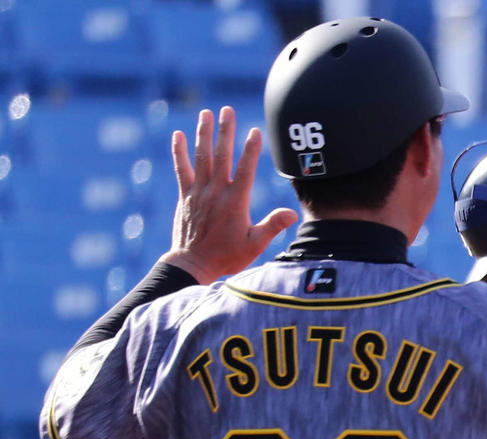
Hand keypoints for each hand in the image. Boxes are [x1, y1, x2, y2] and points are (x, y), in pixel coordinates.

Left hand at [162, 106, 297, 283]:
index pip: (245, 170)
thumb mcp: (254, 244)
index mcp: (235, 202)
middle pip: (222, 156)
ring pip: (201, 157)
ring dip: (204, 134)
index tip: (255, 131)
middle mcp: (215, 193)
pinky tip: (178, 134)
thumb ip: (272, 226)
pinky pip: (182, 169)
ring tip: (206, 113)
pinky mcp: (185, 196)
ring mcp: (198, 192)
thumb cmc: (227, 256)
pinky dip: (179, 152)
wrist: (193, 264)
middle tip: (227, 110)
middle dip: (225, 132)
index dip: (251, 150)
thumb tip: (291, 213)